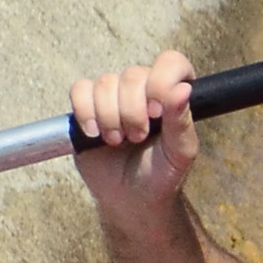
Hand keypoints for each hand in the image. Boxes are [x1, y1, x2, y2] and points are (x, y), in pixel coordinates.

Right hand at [69, 50, 201, 228]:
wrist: (133, 200)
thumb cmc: (162, 174)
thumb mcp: (179, 152)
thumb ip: (182, 120)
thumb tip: (182, 90)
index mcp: (171, 93)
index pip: (170, 62)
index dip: (160, 82)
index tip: (156, 113)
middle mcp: (143, 88)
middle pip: (132, 76)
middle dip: (132, 112)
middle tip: (137, 138)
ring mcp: (114, 95)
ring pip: (106, 83)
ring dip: (110, 117)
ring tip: (117, 141)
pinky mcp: (88, 106)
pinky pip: (80, 90)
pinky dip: (85, 112)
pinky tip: (94, 134)